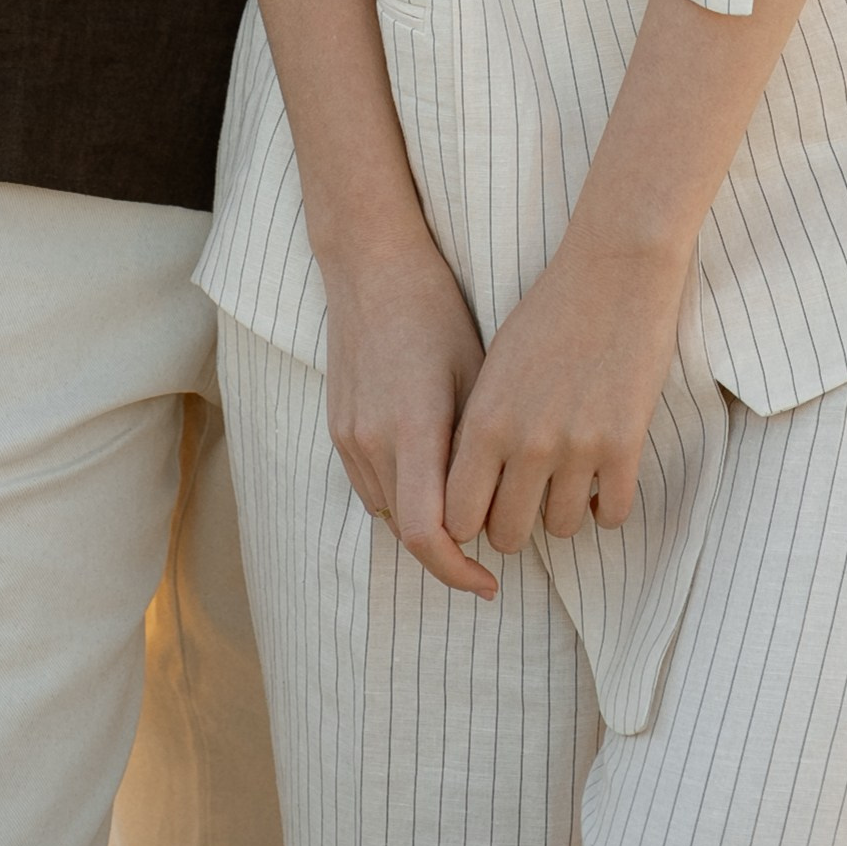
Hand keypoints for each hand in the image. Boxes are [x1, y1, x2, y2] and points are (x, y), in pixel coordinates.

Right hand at [322, 238, 494, 597]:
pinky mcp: (338, 429)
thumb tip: (509, 504)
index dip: (459, 570)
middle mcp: (372, 440)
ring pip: (389, 514)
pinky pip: (371, 488)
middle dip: (451, 549)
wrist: (371, 265)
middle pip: (409, 532)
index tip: (492, 580)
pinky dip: (403, 497)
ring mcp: (349, 437)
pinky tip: (434, 473)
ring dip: (426, 523)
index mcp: (412, 428)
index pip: (426, 533)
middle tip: (496, 543)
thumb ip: (482, 449)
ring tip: (470, 504)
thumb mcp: (478, 374)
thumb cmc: (436, 311)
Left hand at [444, 244, 684, 554]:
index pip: (458, 516)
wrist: (614, 270)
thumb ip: (479, 430)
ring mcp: (578, 447)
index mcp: (485, 421)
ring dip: (564, 512)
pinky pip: (613, 514)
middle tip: (528, 501)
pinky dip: (607, 505)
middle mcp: (526, 443)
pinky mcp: (625, 445)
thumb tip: (472, 491)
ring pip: (562, 529)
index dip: (469, 521)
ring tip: (568, 484)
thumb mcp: (495, 367)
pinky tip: (603, 478)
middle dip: (515, 525)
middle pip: (509, 534)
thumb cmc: (549, 312)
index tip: (484, 506)